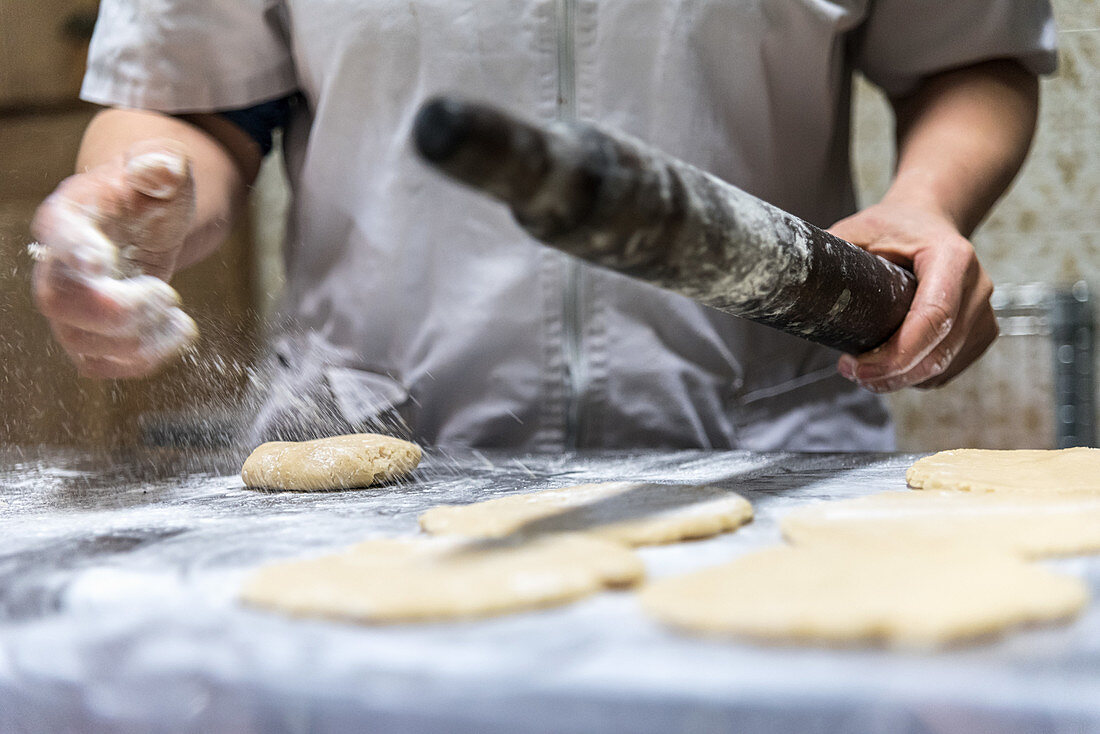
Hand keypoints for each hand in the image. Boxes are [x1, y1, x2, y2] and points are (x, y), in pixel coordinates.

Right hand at [30, 139, 198, 378]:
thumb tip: (162, 168)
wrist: (143, 221)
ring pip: (83, 346)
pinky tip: (174, 334)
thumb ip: (161, 167)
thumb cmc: (149, 194)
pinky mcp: (89, 337)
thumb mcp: (162, 171)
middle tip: (166, 294)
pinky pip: (101, 367)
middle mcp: (56, 265)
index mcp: (68, 216)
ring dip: (141, 341)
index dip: (74, 249)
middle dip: (123, 310)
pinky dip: (143, 361)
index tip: (100, 261)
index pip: (58, 234)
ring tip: (178, 316)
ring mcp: (69, 307)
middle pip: (62, 304)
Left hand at [830, 200, 997, 392]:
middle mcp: (977, 285)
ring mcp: (984, 311)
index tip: (856, 367)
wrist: (930, 219)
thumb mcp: (858, 229)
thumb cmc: (893, 225)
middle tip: (850, 373)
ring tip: (864, 370)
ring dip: (902, 379)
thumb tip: (790, 278)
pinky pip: (949, 370)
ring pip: (943, 367)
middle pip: (939, 351)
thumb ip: (831, 251)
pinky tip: (892, 366)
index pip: (933, 317)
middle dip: (891, 374)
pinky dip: (918, 376)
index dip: (896, 353)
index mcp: (952, 257)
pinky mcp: (983, 331)